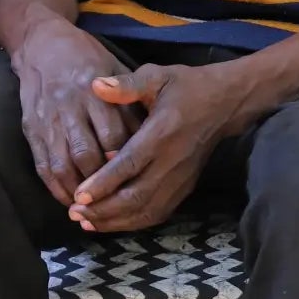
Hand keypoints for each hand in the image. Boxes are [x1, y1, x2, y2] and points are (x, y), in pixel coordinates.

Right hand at [11, 16, 144, 204]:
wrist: (41, 43)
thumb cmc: (86, 57)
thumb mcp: (114, 67)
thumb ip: (128, 100)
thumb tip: (146, 135)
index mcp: (93, 91)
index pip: (112, 134)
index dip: (124, 160)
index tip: (136, 178)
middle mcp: (69, 107)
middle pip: (86, 154)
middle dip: (102, 182)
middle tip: (118, 201)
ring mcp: (47, 120)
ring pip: (63, 165)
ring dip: (78, 192)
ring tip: (94, 210)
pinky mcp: (32, 129)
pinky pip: (43, 165)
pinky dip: (56, 187)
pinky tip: (69, 200)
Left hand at [67, 63, 239, 233]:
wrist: (225, 103)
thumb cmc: (186, 87)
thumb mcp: (157, 76)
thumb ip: (126, 84)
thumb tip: (95, 85)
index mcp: (162, 133)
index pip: (130, 164)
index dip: (104, 183)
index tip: (79, 195)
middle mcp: (172, 161)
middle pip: (136, 196)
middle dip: (104, 209)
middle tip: (74, 212)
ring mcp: (180, 179)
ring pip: (147, 211)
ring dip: (116, 221)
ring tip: (86, 221)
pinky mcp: (185, 188)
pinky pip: (158, 213)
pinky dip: (133, 222)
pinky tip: (111, 222)